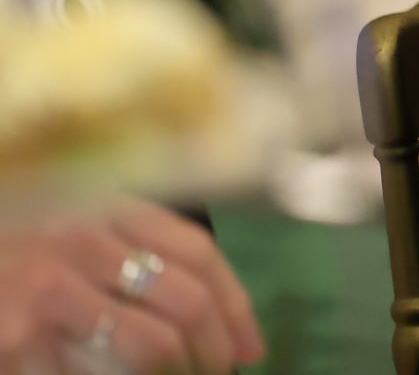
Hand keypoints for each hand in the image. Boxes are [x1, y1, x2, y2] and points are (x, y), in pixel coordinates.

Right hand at [0, 198, 265, 371]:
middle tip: (215, 373)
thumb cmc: (16, 242)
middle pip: (185, 300)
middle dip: (211, 349)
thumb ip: (135, 250)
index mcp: (105, 207)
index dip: (234, 305)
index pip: (197, 252)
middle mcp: (82, 242)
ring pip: (146, 344)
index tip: (249, 347)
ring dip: (174, 372)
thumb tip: (212, 311)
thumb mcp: (75, 224)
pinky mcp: (16, 341)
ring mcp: (47, 292)